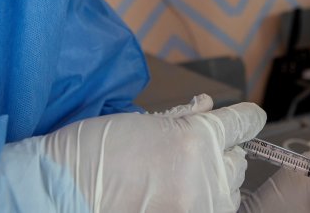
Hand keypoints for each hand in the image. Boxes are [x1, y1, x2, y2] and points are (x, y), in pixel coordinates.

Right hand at [0, 94, 263, 212]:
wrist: (64, 194)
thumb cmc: (94, 153)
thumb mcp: (144, 122)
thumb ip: (184, 116)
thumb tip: (209, 106)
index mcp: (196, 139)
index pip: (245, 123)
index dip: (244, 118)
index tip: (245, 119)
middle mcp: (207, 175)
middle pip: (238, 159)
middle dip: (220, 152)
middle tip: (187, 154)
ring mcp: (202, 206)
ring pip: (231, 189)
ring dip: (214, 182)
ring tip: (178, 180)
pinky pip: (215, 209)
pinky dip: (204, 202)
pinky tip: (177, 196)